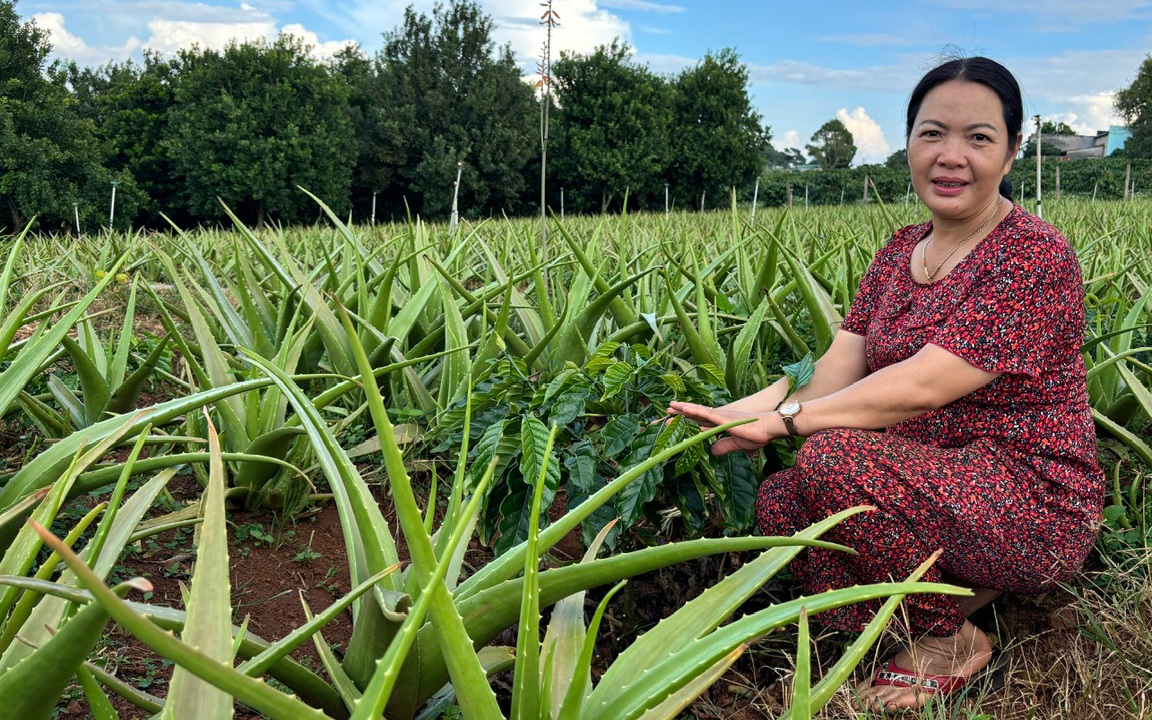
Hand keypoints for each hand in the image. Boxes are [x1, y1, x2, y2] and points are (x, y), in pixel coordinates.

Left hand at [665, 401, 780, 454]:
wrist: (770, 428)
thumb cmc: (757, 434)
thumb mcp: (737, 445)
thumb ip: (724, 446)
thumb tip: (712, 452)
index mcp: (720, 425)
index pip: (699, 423)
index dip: (686, 422)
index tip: (673, 422)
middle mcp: (718, 418)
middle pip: (695, 415)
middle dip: (680, 414)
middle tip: (665, 412)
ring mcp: (720, 417)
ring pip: (698, 412)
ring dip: (683, 409)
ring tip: (670, 406)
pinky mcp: (724, 418)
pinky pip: (707, 413)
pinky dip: (695, 411)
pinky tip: (685, 409)